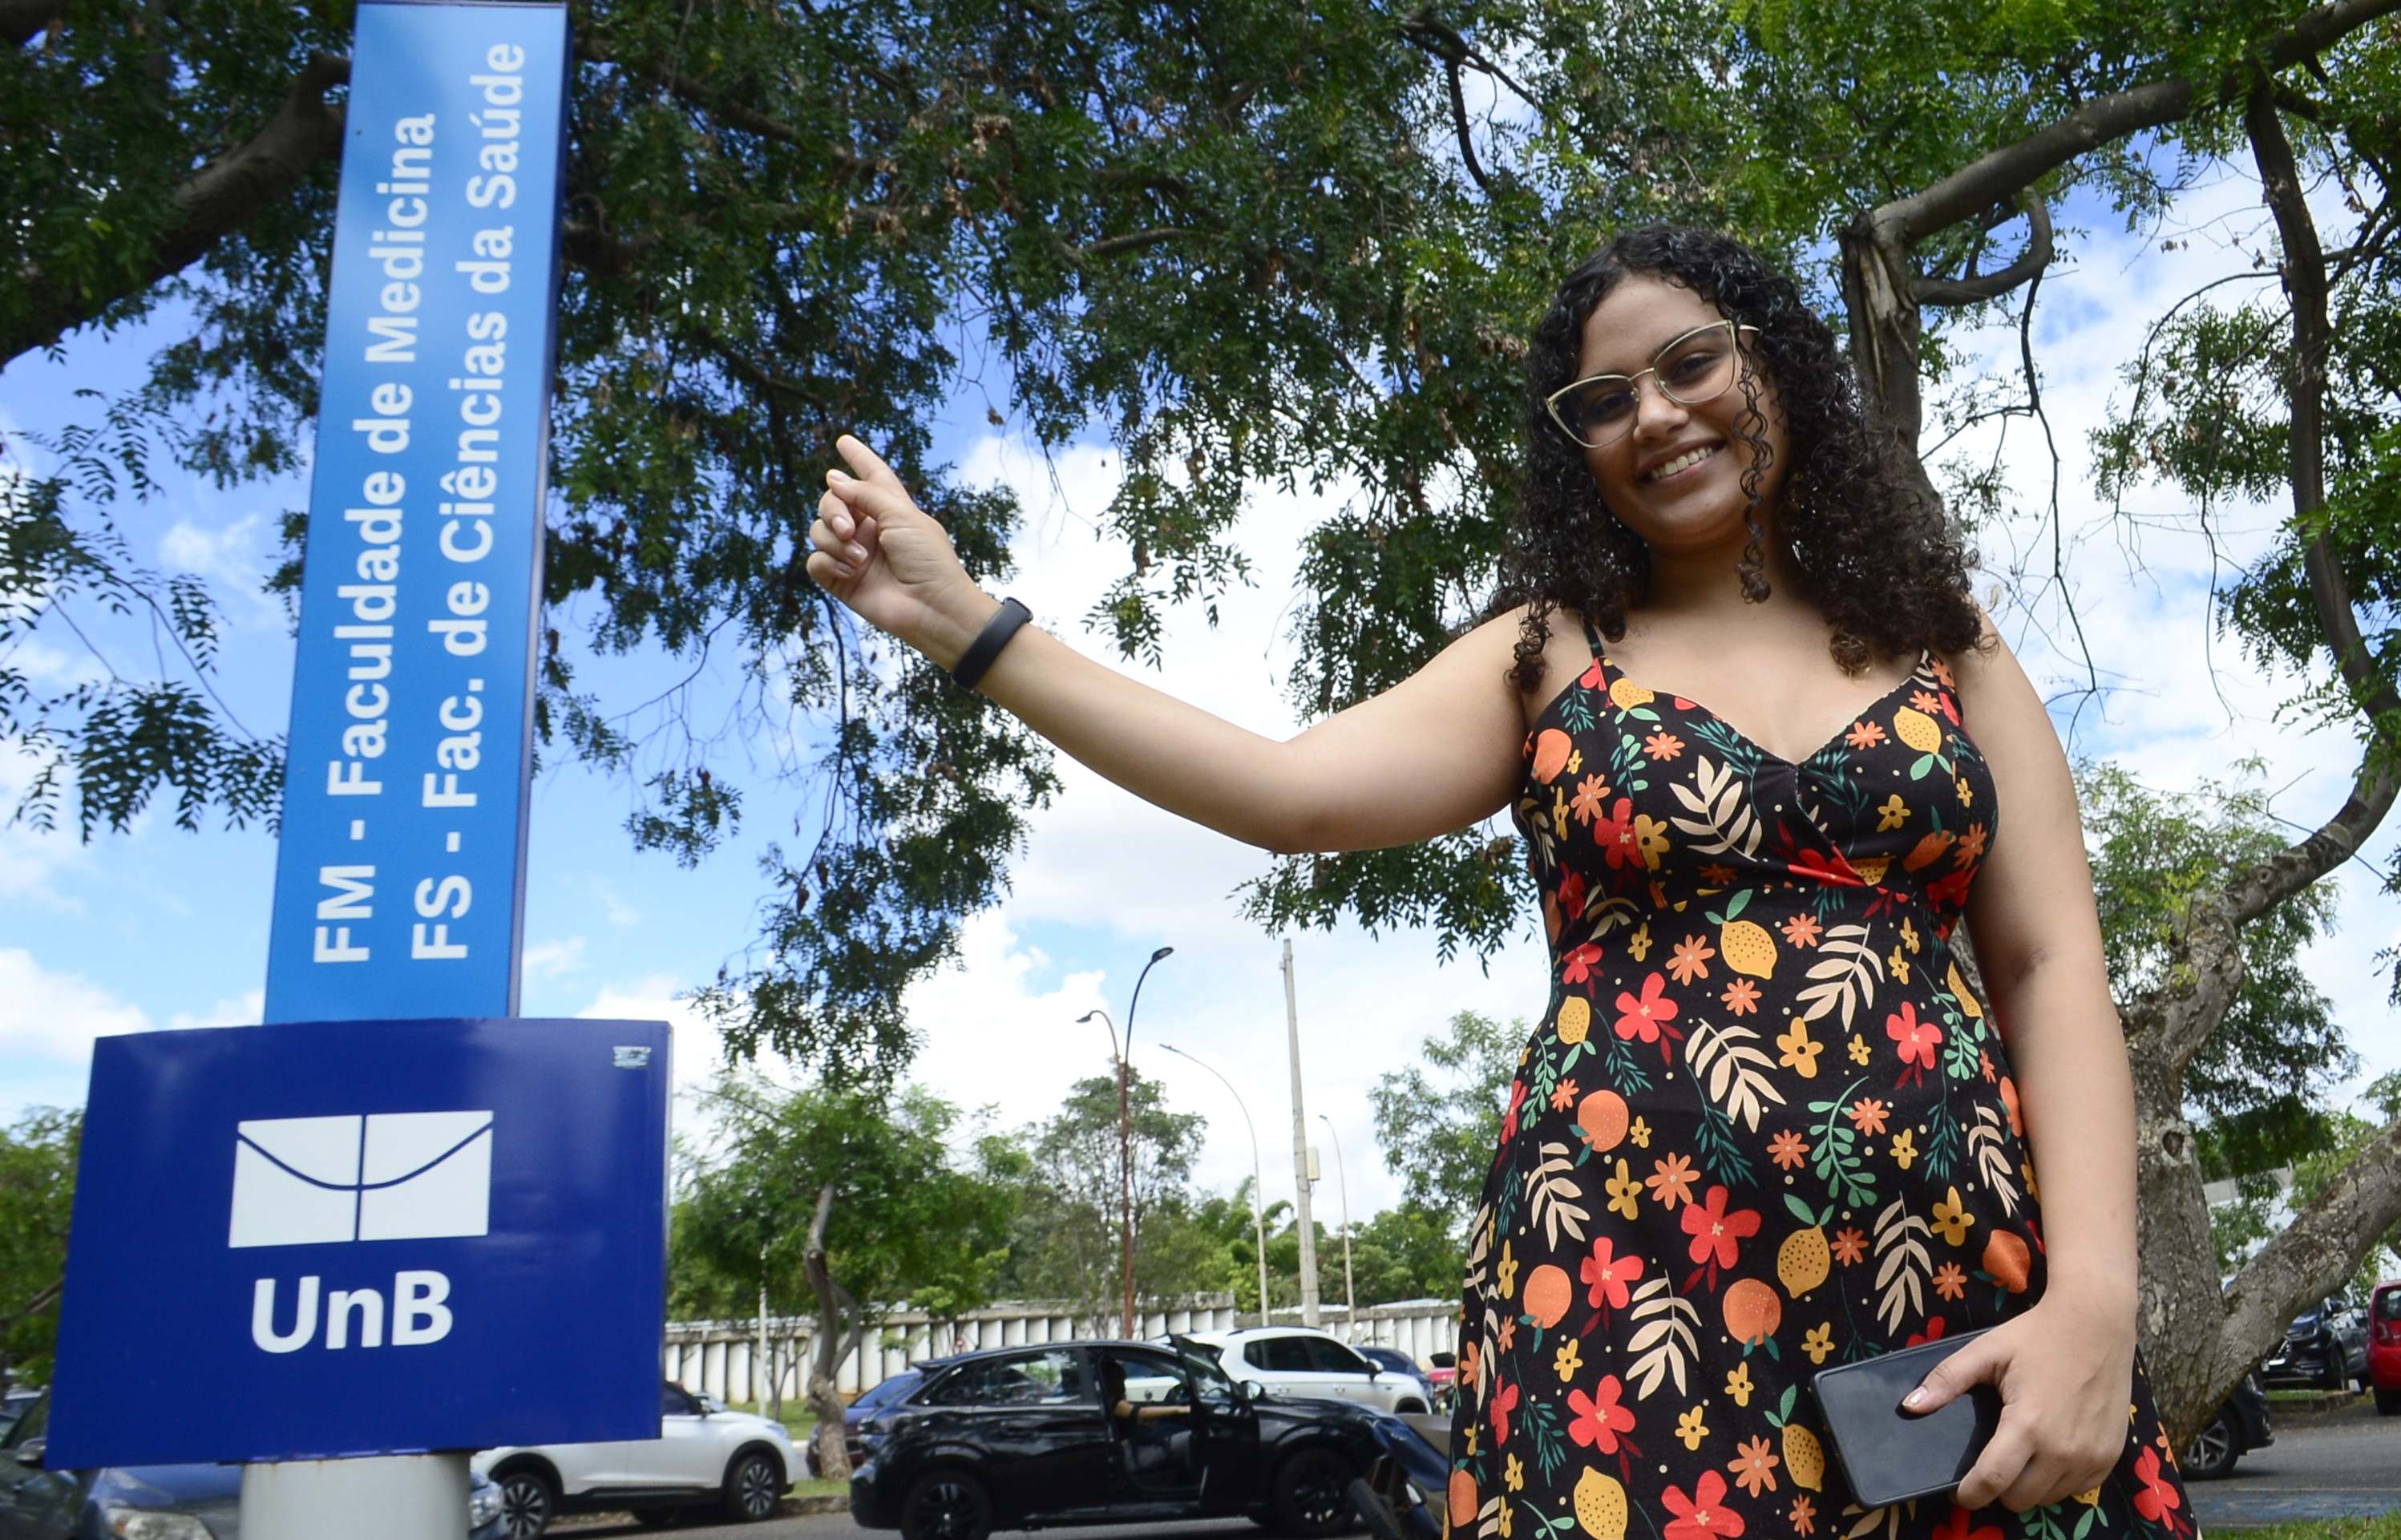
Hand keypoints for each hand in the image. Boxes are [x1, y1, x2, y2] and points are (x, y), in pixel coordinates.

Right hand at [804, 435, 991, 659]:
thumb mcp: (902, 515)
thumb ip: (865, 493)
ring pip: (818, 530)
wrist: (932, 607)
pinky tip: (850, 570)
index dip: (858, 457)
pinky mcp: (841, 579)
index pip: (871, 475)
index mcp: (890, 508)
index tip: (844, 441)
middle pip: (831, 501)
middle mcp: (868, 528)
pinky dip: (828, 561)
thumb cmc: (928, 559)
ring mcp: (853, 554)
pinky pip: (815, 561)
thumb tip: (832, 478)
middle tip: (849, 528)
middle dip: (832, 509)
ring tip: (860, 558)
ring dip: (834, 540)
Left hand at [1905, 1293, 2134, 1511]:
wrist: (2097, 1323)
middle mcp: (2063, 1450)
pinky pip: (2077, 1489)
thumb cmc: (2037, 1336)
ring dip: (2028, 1487)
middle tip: (1988, 1467)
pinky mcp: (2111, 1458)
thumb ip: (1947, 1380)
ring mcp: (2091, 1457)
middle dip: (1997, 1490)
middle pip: (2019, 1498)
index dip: (1970, 1494)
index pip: (1992, 1481)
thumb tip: (1909, 1406)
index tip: (1957, 1493)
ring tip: (2017, 1459)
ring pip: (2048, 1498)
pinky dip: (2058, 1482)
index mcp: (2028, 1425)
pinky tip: (2048, 1456)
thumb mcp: (1986, 1351)